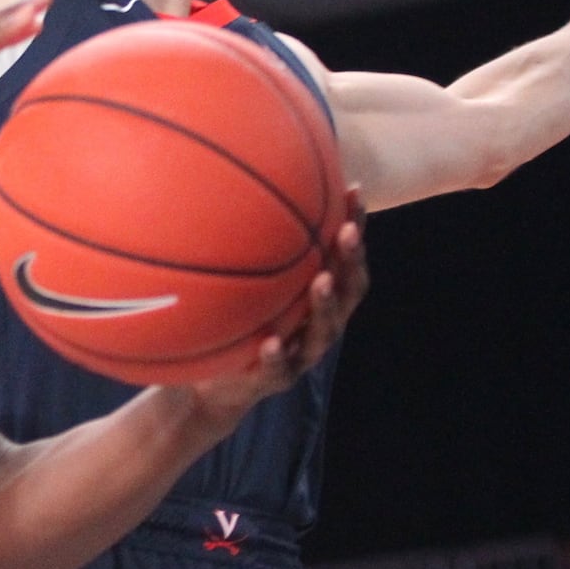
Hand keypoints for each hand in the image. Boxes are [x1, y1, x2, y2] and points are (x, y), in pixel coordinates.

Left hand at [182, 189, 368, 420]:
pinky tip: (271, 341)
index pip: (347, 259)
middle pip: (349, 292)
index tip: (355, 192)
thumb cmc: (239, 322)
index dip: (355, 228)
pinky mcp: (275, 380)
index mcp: (320, 299)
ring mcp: (301, 354)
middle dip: (350, 260)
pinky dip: (277, 355)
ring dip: (325, 305)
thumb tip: (240, 183)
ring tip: (321, 281)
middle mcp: (320, 324)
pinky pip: (278, 368)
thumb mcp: (247, 284)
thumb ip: (254, 247)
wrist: (214, 385)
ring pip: (323, 330)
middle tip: (346, 232)